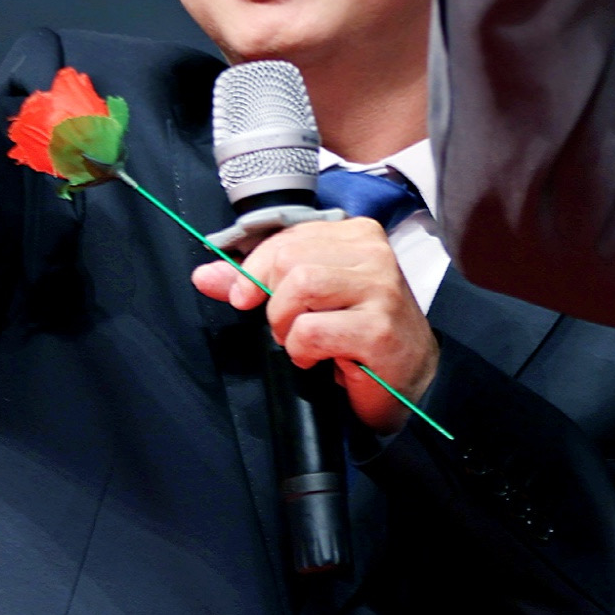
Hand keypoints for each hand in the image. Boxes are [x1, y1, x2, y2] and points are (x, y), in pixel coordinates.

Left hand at [190, 218, 439, 430]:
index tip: (244, 297)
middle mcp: (374, 254)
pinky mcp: (379, 329)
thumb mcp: (307, 299)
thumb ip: (258, 282)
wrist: (409, 379)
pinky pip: (313, 331)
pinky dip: (303, 351)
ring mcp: (382, 290)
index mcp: (357, 235)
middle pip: (288, 259)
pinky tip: (321, 359)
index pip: (286, 238)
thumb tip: (205, 276)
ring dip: (286, 325)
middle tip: (286, 328)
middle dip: (272, 301)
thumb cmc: (357, 333)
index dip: (254, 269)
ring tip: (302, 342)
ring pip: (300, 287)